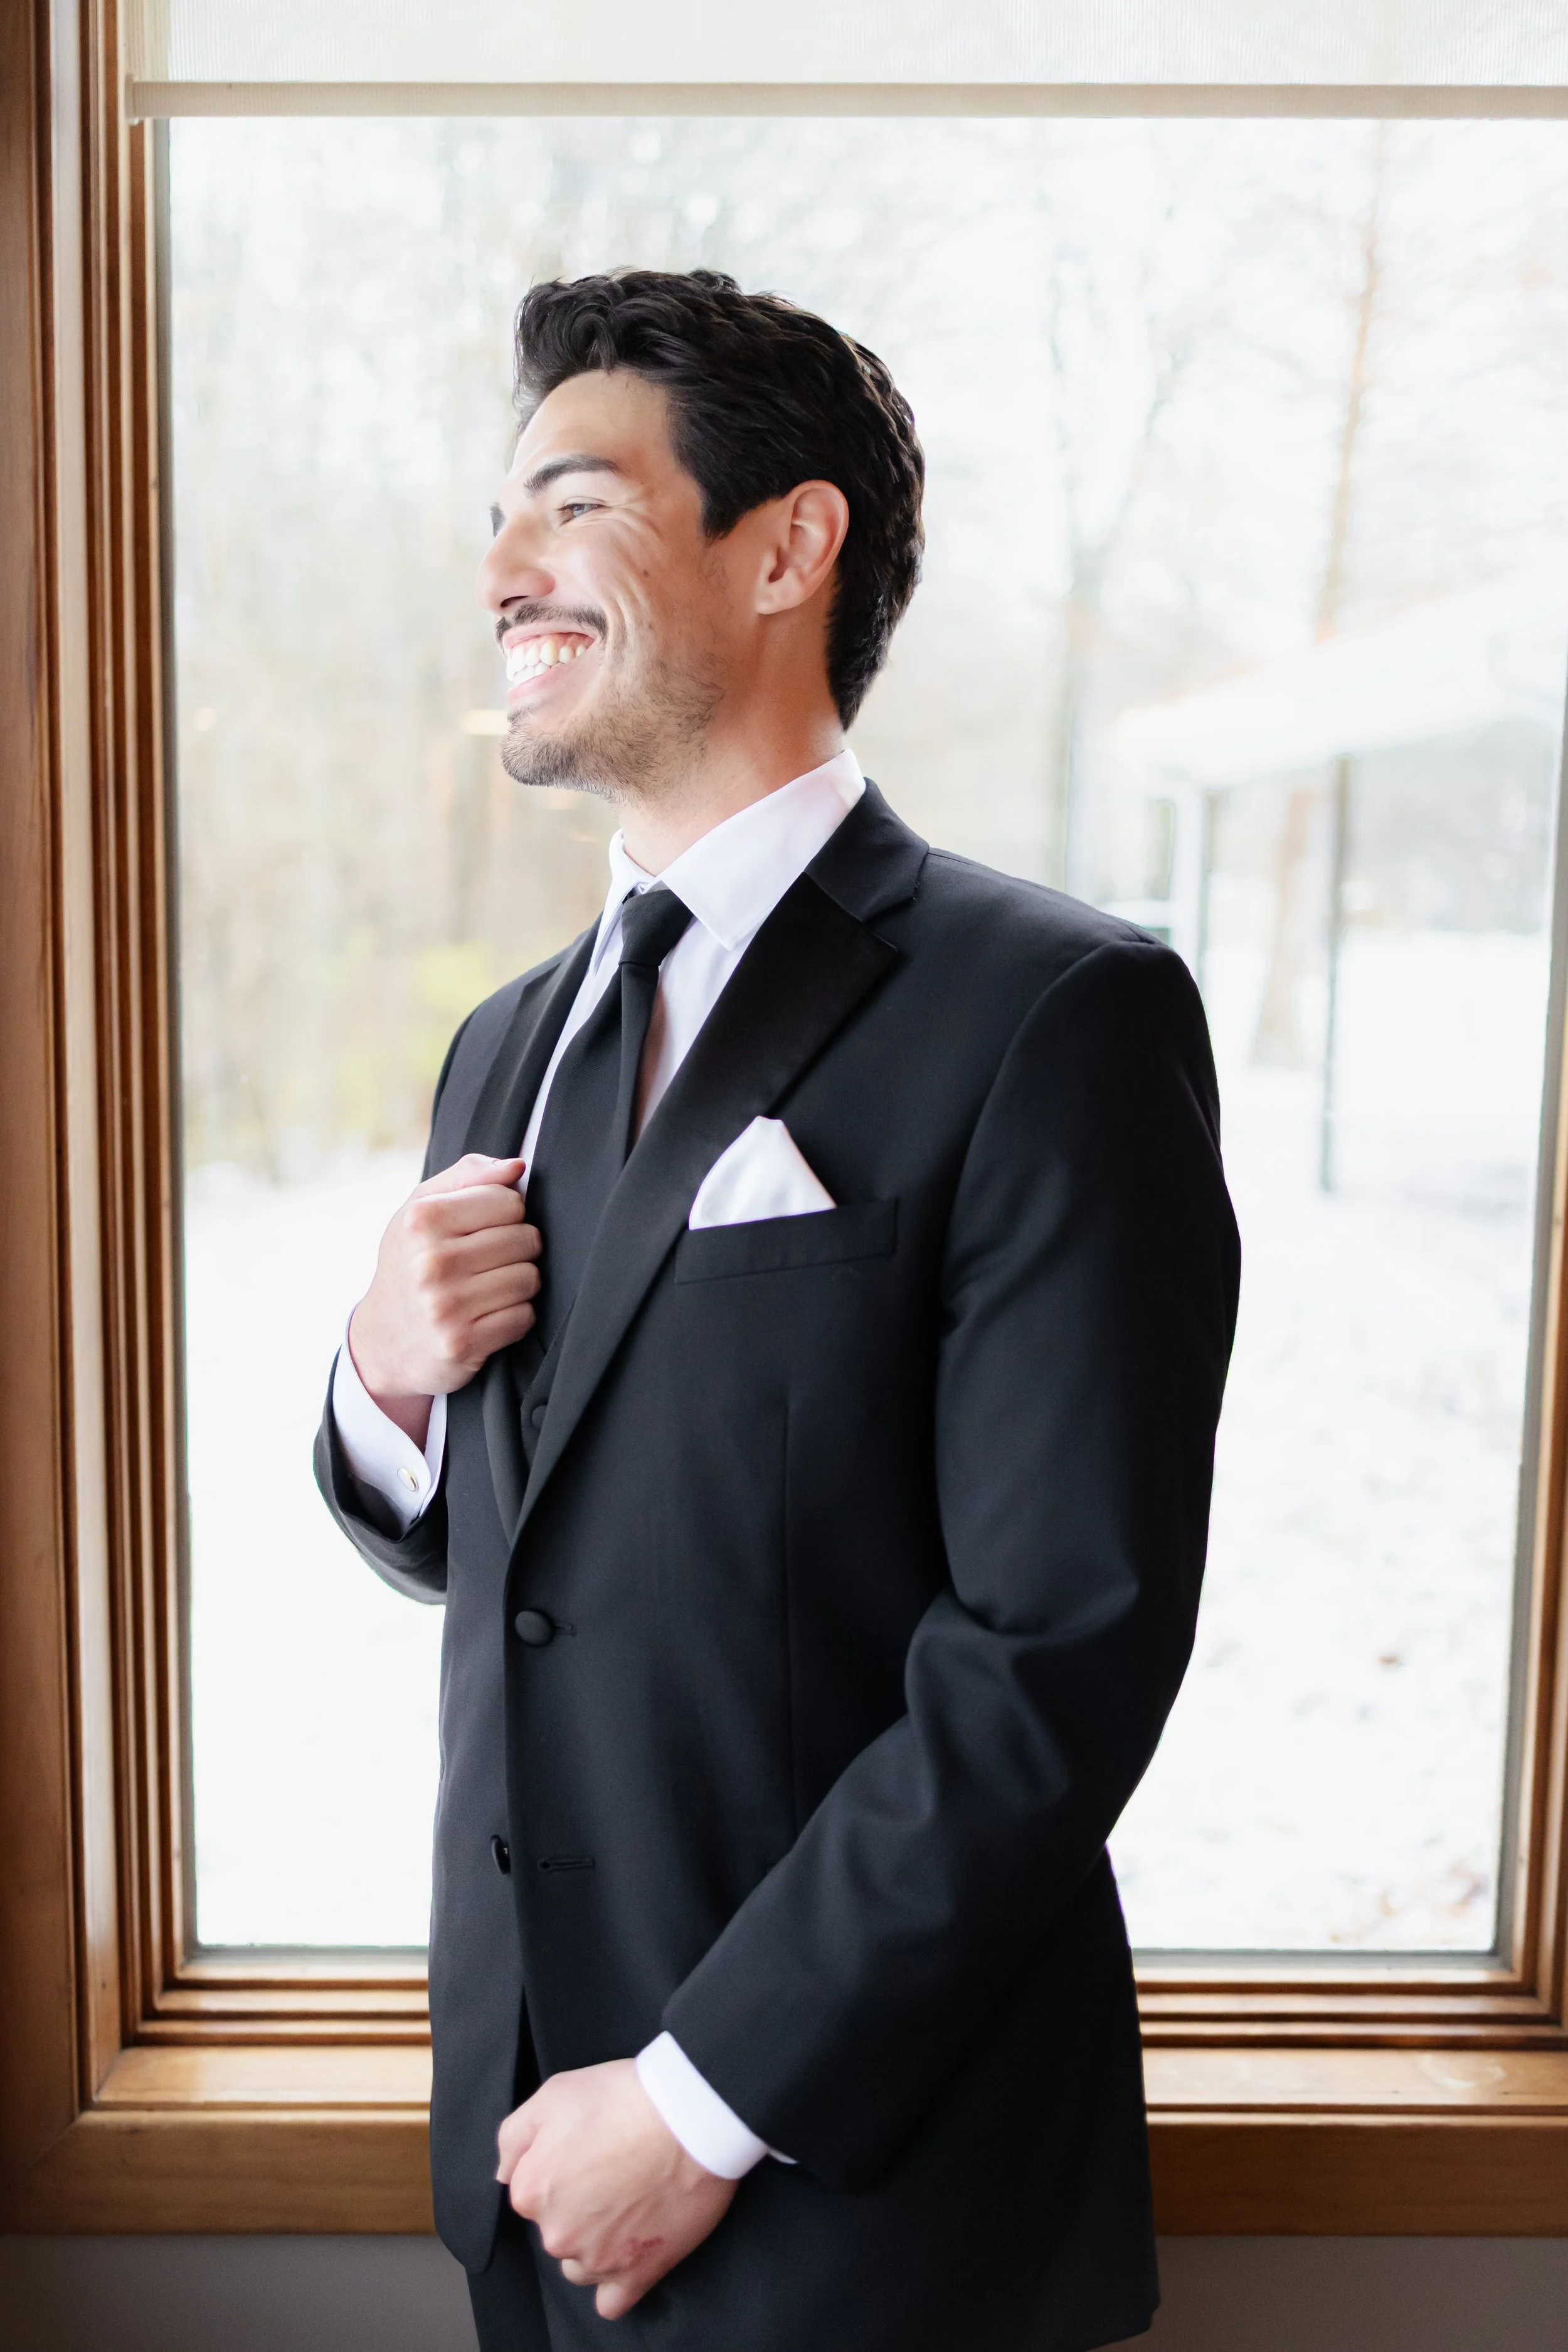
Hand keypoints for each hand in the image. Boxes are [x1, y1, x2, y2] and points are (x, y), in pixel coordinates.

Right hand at [347, 1154, 540, 1442]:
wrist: (381, 1341)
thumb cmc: (410, 1264)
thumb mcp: (421, 1211)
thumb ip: (468, 1176)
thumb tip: (517, 1166)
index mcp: (422, 1220)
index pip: (509, 1201)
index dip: (506, 1213)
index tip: (485, 1228)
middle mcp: (431, 1261)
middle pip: (525, 1238)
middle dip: (516, 1249)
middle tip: (488, 1262)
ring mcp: (446, 1305)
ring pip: (529, 1278)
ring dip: (518, 1284)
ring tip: (488, 1288)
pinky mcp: (463, 1342)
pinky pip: (524, 1316)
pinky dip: (514, 1316)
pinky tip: (487, 1315)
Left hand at [497, 2060, 736, 2319]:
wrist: (690, 2117)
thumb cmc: (623, 2098)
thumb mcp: (553, 2093)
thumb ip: (514, 2137)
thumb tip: (504, 2173)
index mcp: (531, 2191)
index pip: (531, 2191)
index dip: (560, 2167)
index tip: (589, 2148)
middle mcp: (556, 2234)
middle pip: (556, 2228)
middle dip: (577, 2206)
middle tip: (614, 2170)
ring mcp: (597, 2259)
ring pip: (580, 2265)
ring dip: (594, 2244)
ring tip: (628, 2206)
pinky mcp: (637, 2274)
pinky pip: (611, 2302)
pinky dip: (615, 2284)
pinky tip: (628, 2257)